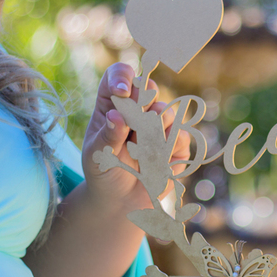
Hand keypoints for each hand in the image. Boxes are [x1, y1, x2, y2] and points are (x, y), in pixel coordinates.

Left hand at [81, 62, 190, 211]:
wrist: (120, 200)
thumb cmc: (103, 172)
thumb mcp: (96, 155)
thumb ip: (108, 135)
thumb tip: (117, 116)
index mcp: (112, 104)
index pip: (119, 75)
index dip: (123, 77)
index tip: (121, 92)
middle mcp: (137, 109)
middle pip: (147, 87)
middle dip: (142, 103)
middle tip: (134, 124)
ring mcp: (158, 124)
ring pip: (165, 110)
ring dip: (154, 130)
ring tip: (140, 151)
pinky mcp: (175, 142)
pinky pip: (179, 136)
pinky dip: (167, 149)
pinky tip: (154, 163)